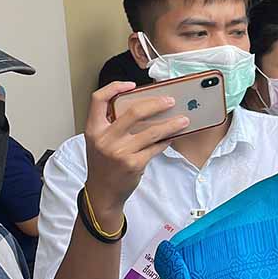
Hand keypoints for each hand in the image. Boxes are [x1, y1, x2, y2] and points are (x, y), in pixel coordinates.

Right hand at [83, 82, 188, 226]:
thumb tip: (145, 108)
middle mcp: (105, 139)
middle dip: (157, 104)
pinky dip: (166, 141)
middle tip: (170, 101)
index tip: (131, 85)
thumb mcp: (100, 142)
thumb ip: (113, 125)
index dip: (114, 87)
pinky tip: (172, 138)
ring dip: (171, 124)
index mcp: (94, 130)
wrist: (102, 193)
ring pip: (152, 131)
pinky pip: (156, 147)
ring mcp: (120, 152)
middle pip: (134, 112)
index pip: (98, 99)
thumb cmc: (103, 164)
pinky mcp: (134, 164)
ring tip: (183, 120)